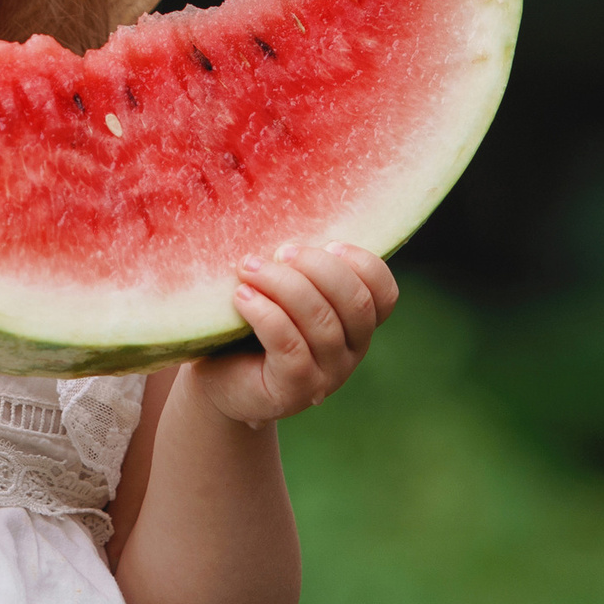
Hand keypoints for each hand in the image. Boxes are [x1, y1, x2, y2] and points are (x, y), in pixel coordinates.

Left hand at [191, 243, 398, 425]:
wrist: (218, 381)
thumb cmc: (249, 326)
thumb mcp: (280, 291)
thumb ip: (297, 266)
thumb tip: (289, 212)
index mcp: (356, 324)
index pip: (384, 294)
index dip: (364, 265)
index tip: (330, 243)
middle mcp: (351, 352)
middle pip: (356, 304)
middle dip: (320, 269)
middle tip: (281, 252)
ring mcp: (327, 376)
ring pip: (321, 323)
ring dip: (284, 286)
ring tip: (249, 267)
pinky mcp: (294, 391)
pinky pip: (290, 347)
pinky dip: (266, 314)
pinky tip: (242, 296)